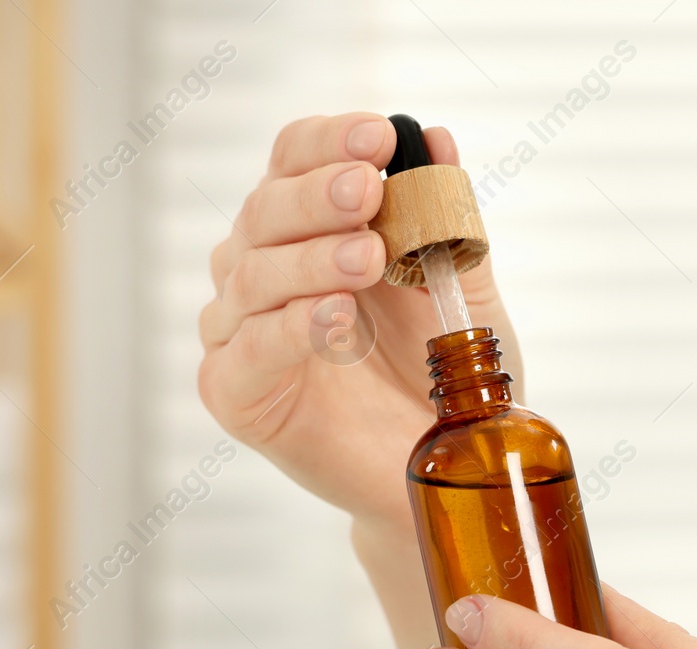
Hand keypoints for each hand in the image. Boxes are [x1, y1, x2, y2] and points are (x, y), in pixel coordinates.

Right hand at [197, 113, 520, 530]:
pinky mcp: (234, 395)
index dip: (326, 142)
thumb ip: (446, 219)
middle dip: (316, 195)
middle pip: (262, 211)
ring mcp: (239, 334)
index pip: (291, 162)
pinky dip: (290, 328)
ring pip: (250, 277)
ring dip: (311, 259)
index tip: (379, 137)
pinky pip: (247, 352)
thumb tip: (437, 140)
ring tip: (369, 259)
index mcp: (305, 230)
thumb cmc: (445, 375)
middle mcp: (259, 273)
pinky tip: (335, 317)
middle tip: (368, 191)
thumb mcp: (462, 287)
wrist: (443, 463)